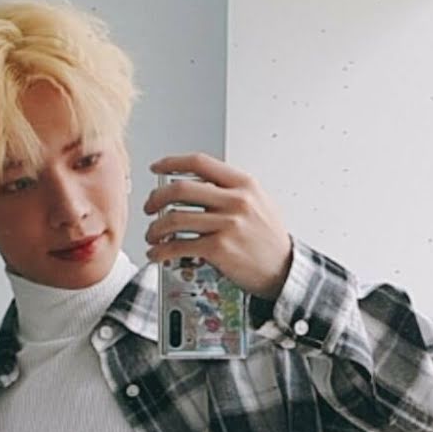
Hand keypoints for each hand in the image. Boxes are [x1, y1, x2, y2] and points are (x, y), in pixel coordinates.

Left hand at [143, 152, 293, 299]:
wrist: (283, 269)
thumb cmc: (269, 238)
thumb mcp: (258, 201)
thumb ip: (231, 188)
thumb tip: (199, 181)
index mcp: (243, 184)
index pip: (200, 163)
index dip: (172, 162)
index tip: (156, 168)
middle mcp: (235, 201)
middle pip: (180, 189)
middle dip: (156, 198)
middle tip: (149, 207)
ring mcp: (227, 225)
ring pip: (174, 218)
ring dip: (155, 228)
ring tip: (152, 235)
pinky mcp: (219, 249)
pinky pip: (179, 246)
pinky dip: (161, 250)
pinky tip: (157, 253)